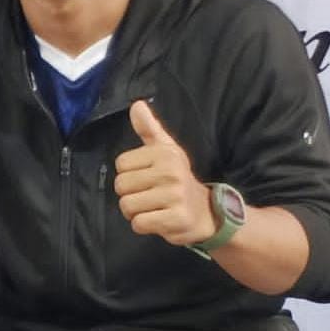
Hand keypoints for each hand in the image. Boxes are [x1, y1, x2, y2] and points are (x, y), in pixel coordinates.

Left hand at [113, 101, 216, 245]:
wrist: (208, 213)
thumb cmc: (179, 180)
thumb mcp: (167, 151)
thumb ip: (149, 129)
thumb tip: (136, 104)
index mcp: (165, 153)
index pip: (121, 164)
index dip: (129, 174)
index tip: (146, 179)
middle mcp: (171, 172)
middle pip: (121, 186)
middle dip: (130, 195)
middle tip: (149, 197)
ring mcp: (175, 196)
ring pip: (127, 206)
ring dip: (135, 212)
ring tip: (153, 208)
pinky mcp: (176, 218)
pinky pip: (139, 223)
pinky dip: (143, 226)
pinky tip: (158, 220)